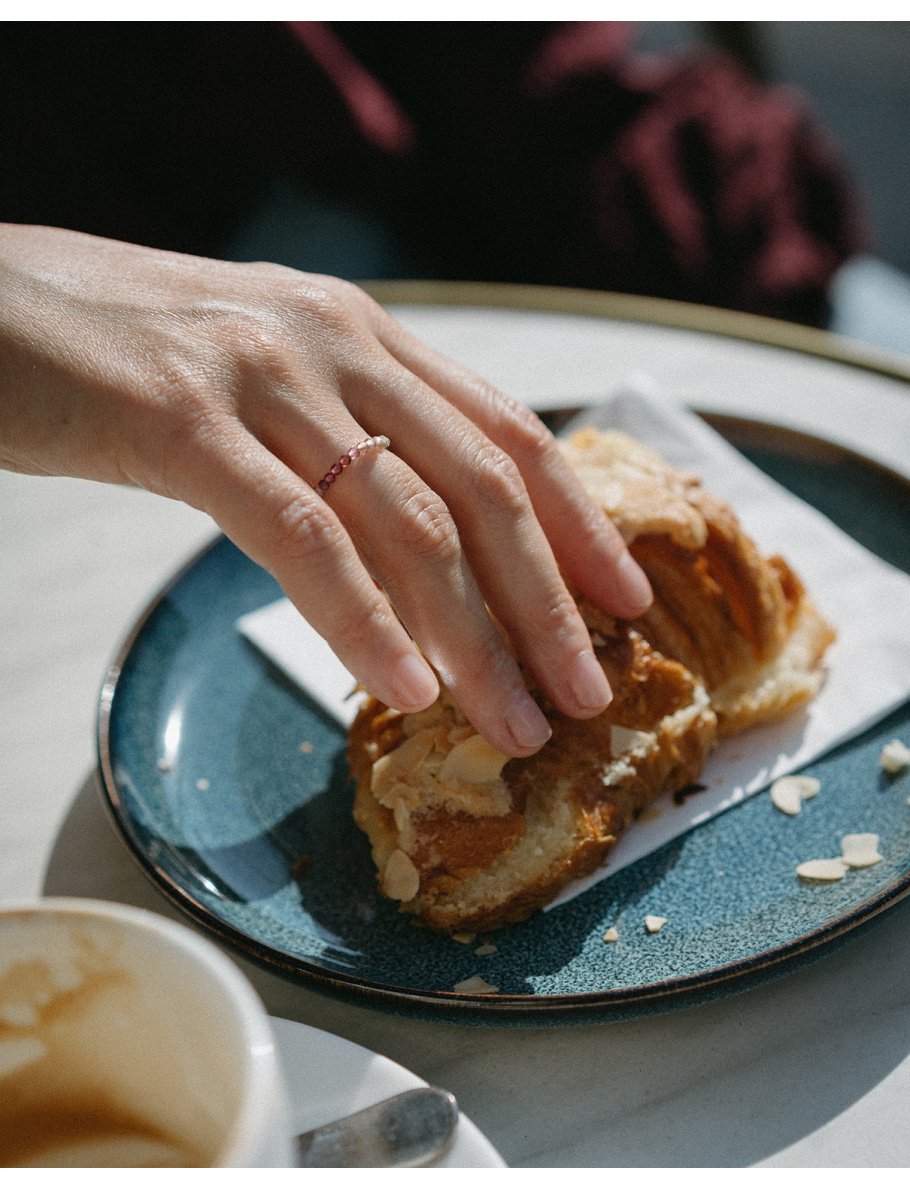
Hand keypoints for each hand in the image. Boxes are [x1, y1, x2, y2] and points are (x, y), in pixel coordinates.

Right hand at [0, 224, 651, 755]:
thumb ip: (342, 438)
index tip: (626, 600)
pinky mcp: (183, 420)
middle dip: (549, 600)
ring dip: (475, 635)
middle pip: (482, 484)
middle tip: (588, 691)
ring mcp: (263, 374)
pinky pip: (301, 535)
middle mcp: (333, 342)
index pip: (506, 433)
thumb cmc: (121, 350)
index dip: (579, 521)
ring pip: (407, 520)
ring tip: (514, 721)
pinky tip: (405, 687)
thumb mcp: (262, 380)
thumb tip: (415, 546)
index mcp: (360, 334)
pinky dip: (364, 620)